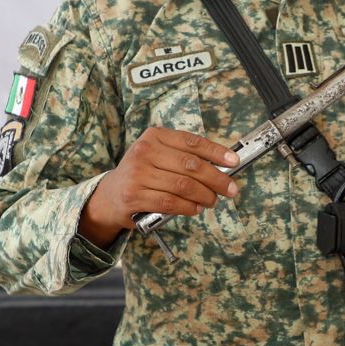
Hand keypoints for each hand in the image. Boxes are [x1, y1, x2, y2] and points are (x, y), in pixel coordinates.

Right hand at [79, 128, 239, 246]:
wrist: (110, 195)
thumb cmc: (143, 174)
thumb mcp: (158, 156)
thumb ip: (184, 158)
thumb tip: (222, 167)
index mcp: (154, 136)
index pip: (192, 142)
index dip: (216, 152)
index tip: (234, 162)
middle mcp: (144, 151)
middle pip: (191, 165)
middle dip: (216, 179)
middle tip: (230, 189)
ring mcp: (138, 174)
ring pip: (183, 185)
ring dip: (204, 196)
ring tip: (212, 201)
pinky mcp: (134, 196)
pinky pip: (170, 202)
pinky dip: (188, 207)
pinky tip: (195, 209)